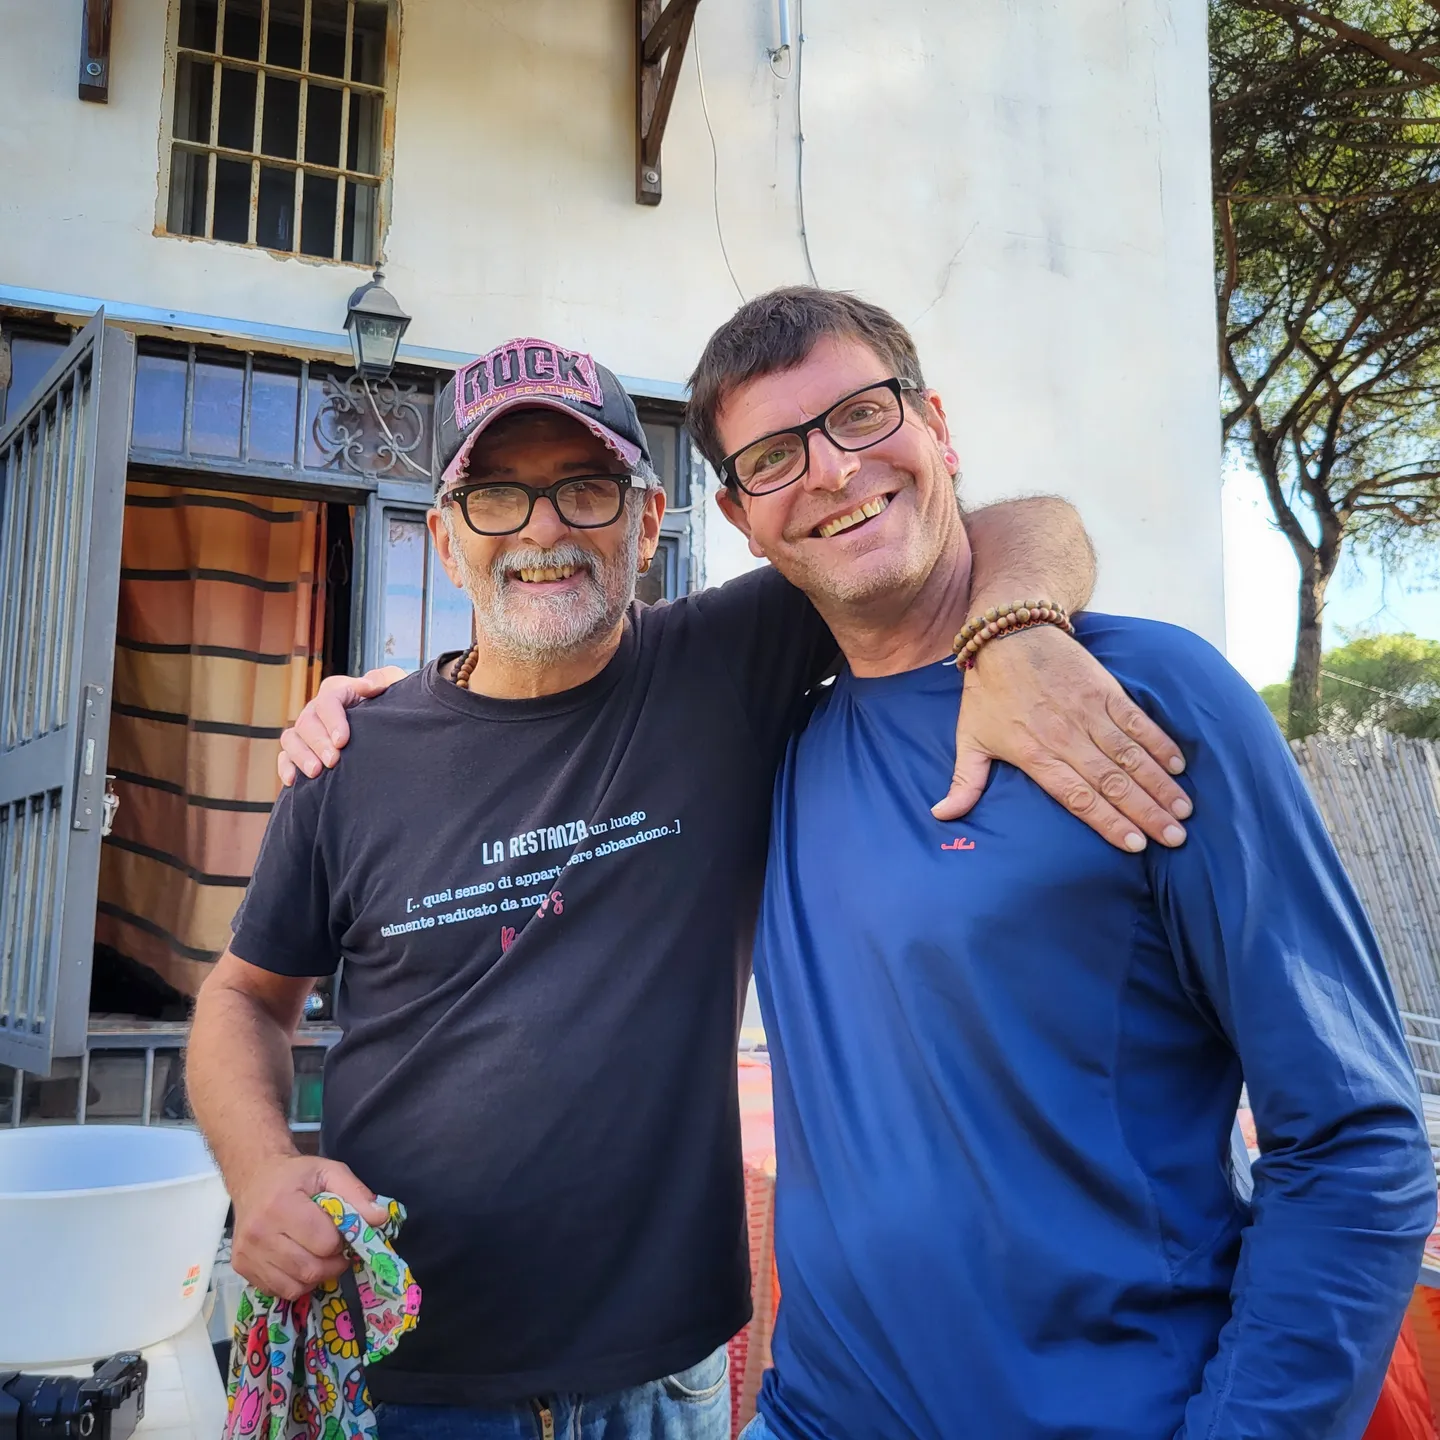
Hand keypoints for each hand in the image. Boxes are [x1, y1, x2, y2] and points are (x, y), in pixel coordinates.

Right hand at [230, 1154, 390, 1300]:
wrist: (255, 1177)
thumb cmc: (296, 1175)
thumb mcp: (330, 1172)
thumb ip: (357, 1195)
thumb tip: (380, 1219)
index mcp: (282, 1205)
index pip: (324, 1242)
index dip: (341, 1240)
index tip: (341, 1231)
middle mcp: (259, 1233)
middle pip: (310, 1269)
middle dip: (332, 1264)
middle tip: (337, 1250)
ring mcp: (247, 1253)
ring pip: (295, 1286)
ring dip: (316, 1276)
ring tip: (319, 1256)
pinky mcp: (241, 1267)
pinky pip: (278, 1291)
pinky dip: (296, 1283)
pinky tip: (300, 1262)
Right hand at [278, 668, 405, 784]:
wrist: (382, 726)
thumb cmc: (387, 705)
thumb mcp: (392, 686)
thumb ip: (384, 679)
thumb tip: (370, 685)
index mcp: (337, 691)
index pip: (328, 701)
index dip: (333, 721)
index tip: (342, 741)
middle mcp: (316, 709)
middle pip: (307, 722)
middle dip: (318, 743)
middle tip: (332, 761)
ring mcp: (305, 731)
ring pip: (291, 739)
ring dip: (301, 756)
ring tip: (316, 772)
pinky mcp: (299, 750)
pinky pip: (284, 757)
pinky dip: (286, 767)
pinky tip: (293, 781)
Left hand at [933, 625, 1191, 851]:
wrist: (1008, 631)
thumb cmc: (988, 690)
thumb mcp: (970, 737)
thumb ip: (964, 782)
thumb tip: (941, 816)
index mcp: (1034, 753)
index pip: (1077, 796)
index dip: (1107, 821)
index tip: (1134, 845)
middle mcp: (1065, 736)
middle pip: (1111, 781)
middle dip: (1146, 812)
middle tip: (1174, 838)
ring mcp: (1088, 712)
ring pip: (1130, 755)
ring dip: (1159, 784)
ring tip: (1183, 811)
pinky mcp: (1105, 690)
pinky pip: (1137, 722)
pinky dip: (1159, 744)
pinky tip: (1177, 767)